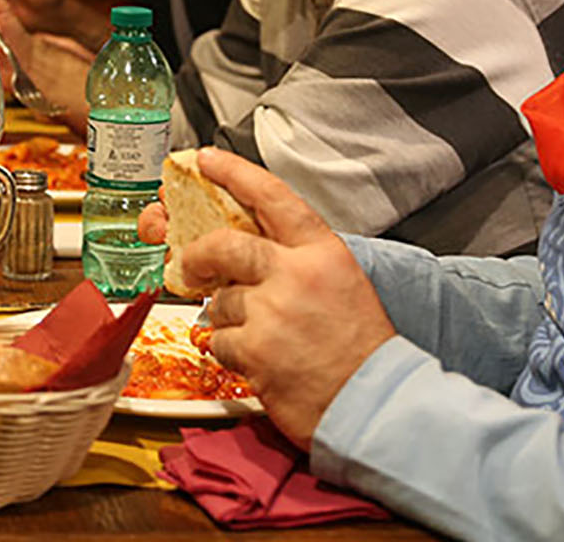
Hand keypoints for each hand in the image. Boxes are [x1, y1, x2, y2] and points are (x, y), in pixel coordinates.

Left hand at [178, 149, 396, 445]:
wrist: (375, 402)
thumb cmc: (360, 346)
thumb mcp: (339, 281)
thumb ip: (294, 258)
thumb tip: (240, 247)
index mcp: (322, 251)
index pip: (271, 195)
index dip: (233, 172)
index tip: (206, 160)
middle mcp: (296, 274)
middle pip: (224, 243)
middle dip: (198, 253)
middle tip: (188, 262)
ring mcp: (272, 312)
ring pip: (219, 299)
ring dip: (229, 317)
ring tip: (264, 336)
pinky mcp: (254, 350)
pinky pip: (218, 339)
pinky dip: (230, 350)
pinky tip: (259, 360)